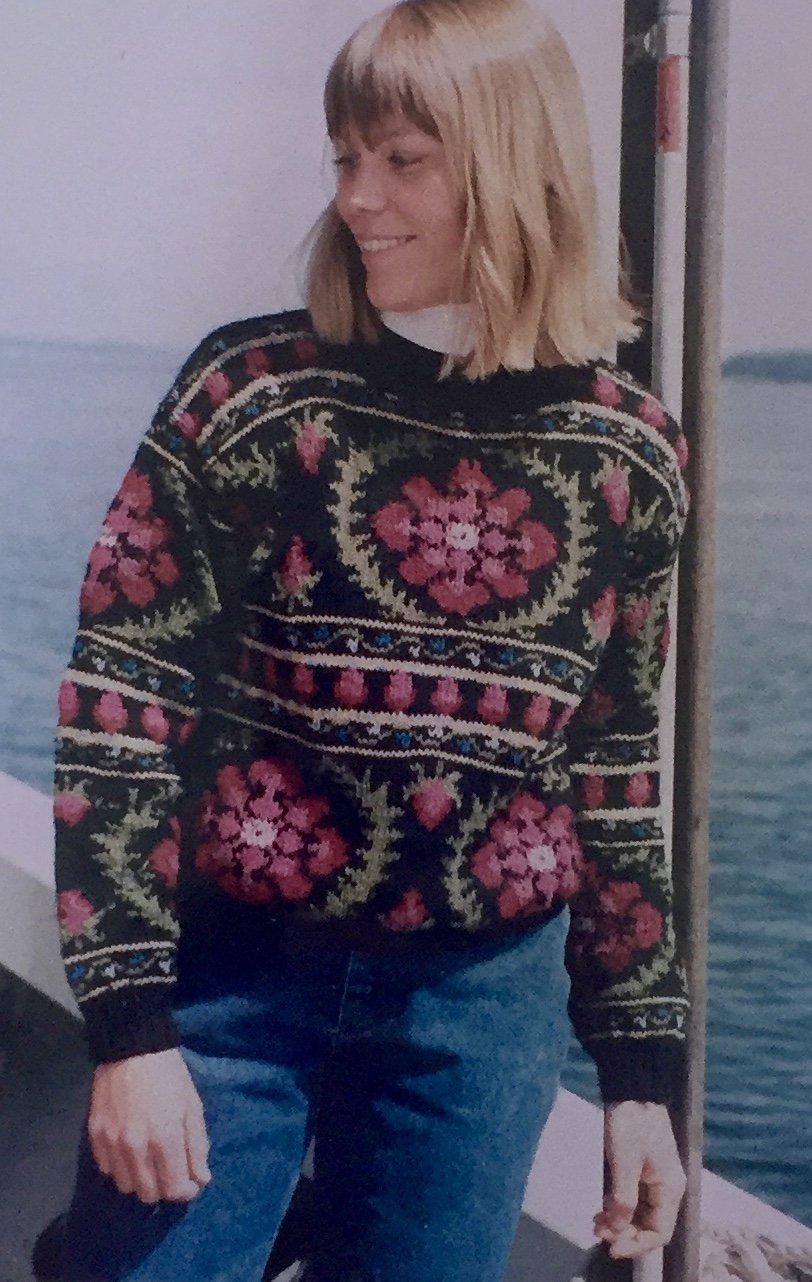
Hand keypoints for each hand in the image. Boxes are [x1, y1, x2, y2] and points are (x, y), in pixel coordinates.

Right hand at [88, 1048, 210, 1203]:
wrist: (132, 1048)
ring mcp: (112, 1144)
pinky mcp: (95, 1137)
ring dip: (141, 1180)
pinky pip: (108, 1169)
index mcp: (165, 1139)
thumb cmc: (169, 1076)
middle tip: (171, 1170)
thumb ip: (197, 1147)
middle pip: (148, 1195)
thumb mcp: (192, 1107)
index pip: (174, 1190)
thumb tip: (200, 1180)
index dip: (185, 1191)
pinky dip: (121, 1167)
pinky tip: (130, 1150)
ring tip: (150, 1161)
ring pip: (126, 1186)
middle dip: (164, 1187)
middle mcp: (136, 1148)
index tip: (190, 1181)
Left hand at [594, 1100, 685, 1258]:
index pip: (660, 1233)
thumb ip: (623, 1199)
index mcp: (670, 1188)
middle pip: (651, 1225)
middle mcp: (669, 1188)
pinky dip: (621, 1207)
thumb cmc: (631, 1124)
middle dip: (625, 1233)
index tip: (611, 1248)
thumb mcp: (624, 1162)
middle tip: (598, 1231)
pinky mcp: (646, 1170)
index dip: (637, 1246)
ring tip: (596, 1222)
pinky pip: (636, 1198)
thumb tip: (617, 1229)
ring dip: (620, 1222)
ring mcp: (658, 1178)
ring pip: (642, 1213)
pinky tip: (602, 1208)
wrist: (633, 1089)